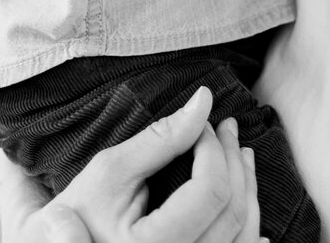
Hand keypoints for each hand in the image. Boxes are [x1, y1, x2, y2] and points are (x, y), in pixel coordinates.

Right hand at [8, 87, 263, 242]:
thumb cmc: (77, 212)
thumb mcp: (110, 170)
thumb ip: (161, 138)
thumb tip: (204, 100)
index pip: (210, 191)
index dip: (214, 148)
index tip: (203, 123)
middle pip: (232, 212)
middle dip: (234, 162)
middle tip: (226, 128)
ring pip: (242, 237)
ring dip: (247, 189)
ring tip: (241, 155)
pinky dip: (249, 231)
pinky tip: (252, 209)